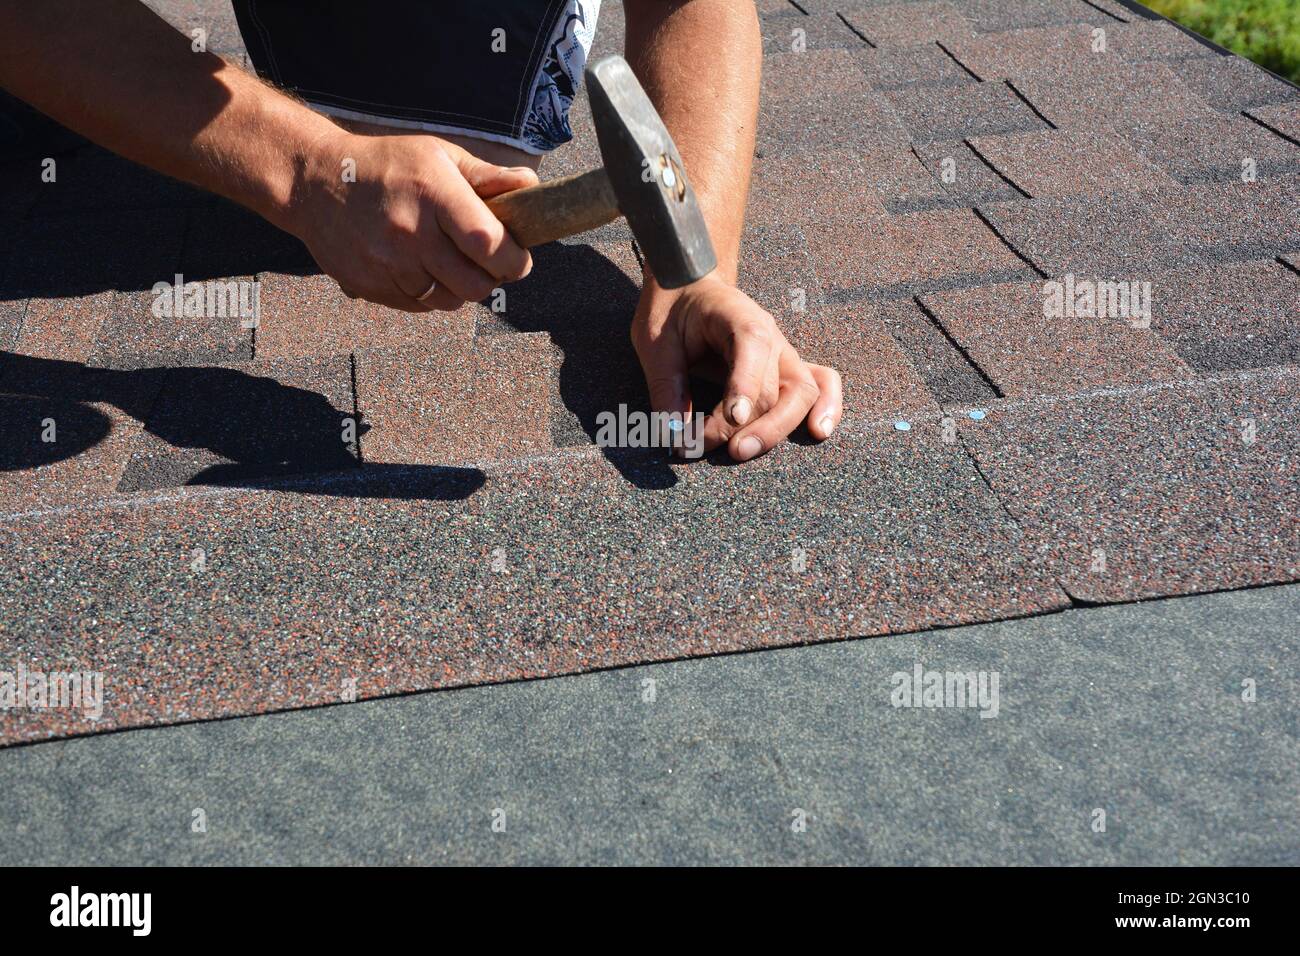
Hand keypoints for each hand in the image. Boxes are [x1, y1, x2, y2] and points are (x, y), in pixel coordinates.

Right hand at [284, 128, 536, 311]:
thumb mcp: (438, 155)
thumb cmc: (387, 165)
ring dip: (462, 289)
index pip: (489, 244)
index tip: (519, 258)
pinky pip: (420, 306)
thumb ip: (487, 177)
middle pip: (475, 284)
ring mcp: (387, 264)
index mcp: (433, 194)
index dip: (514, 260)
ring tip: (454, 263)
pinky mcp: (371, 285)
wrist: (314, 182)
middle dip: (492, 278)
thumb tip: (531, 188)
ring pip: (449, 301)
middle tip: (490, 263)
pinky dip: (432, 295)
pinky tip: (425, 269)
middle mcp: (410, 233)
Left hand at [632, 275, 842, 461]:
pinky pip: (821, 384)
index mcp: (738, 318)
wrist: (688, 286)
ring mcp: (782, 354)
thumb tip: (674, 434)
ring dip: (778, 428)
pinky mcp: (785, 369)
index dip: (745, 388)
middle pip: (778, 387)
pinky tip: (819, 432)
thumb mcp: (655, 343)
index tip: (732, 421)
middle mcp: (770, 337)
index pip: (753, 350)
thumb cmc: (672, 311)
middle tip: (720, 449)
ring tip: (744, 450)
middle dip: (753, 425)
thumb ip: (666, 386)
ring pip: (803, 393)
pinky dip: (828, 407)